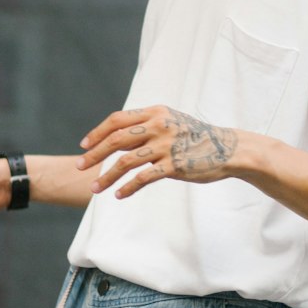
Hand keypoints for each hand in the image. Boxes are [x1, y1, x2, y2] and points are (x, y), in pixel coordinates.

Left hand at [77, 107, 238, 198]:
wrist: (229, 148)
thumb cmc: (196, 137)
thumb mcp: (171, 123)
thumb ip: (147, 127)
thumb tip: (118, 138)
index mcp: (156, 112)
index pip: (118, 120)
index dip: (98, 132)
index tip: (84, 146)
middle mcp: (159, 126)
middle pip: (116, 139)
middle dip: (94, 154)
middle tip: (79, 167)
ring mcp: (166, 146)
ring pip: (126, 161)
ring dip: (107, 176)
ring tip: (95, 188)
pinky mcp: (175, 165)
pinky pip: (144, 178)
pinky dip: (128, 187)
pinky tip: (119, 195)